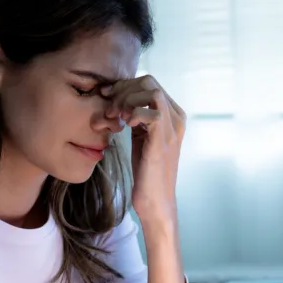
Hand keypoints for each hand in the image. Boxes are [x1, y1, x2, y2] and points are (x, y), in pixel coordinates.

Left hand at [102, 75, 185, 229]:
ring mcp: (173, 127)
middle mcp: (177, 117)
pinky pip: (151, 112)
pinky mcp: (164, 139)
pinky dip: (133, 114)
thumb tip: (117, 98)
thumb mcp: (142, 137)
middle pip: (149, 81)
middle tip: (108, 108)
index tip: (105, 97)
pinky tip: (124, 126)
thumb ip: (137, 117)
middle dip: (123, 90)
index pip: (149, 82)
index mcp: (173, 114)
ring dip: (126, 99)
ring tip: (115, 116)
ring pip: (151, 91)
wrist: (155, 200)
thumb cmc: (147, 171)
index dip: (124, 85)